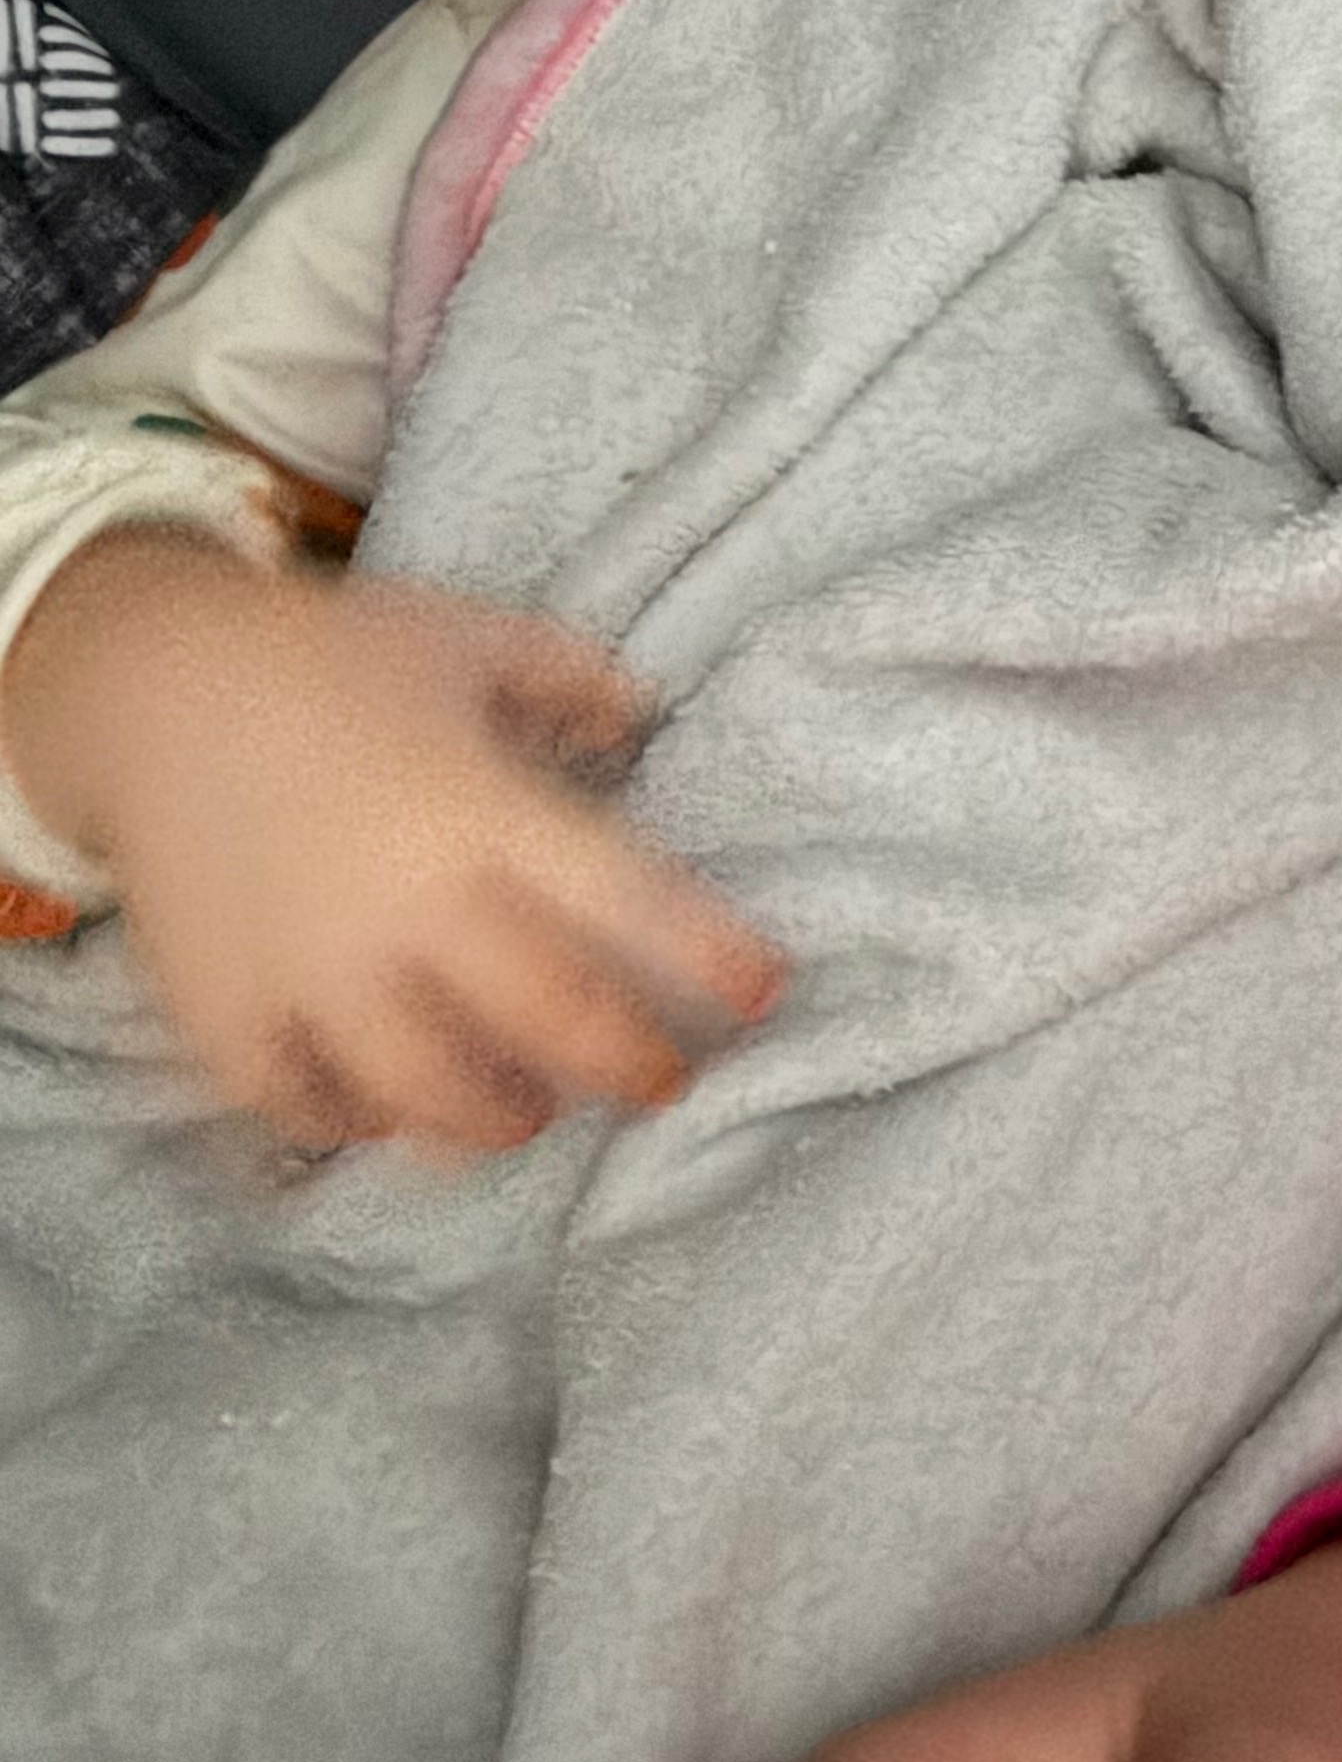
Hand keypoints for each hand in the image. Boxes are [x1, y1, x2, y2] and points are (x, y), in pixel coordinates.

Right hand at [2, 528, 777, 1149]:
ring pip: (435, 1092)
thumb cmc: (332, 654)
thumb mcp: (470, 638)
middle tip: (663, 1079)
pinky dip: (356, 1123)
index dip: (711, 956)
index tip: (769, 991)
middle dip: (630, 1065)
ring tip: (530, 1111)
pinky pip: (307, 1108)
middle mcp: (407, 901)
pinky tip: (388, 1111)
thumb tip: (649, 718)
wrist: (151, 683)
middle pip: (552, 1022)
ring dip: (502, 1117)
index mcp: (482, 807)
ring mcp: (313, 970)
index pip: (630, 901)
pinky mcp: (229, 1012)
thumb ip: (572, 679)